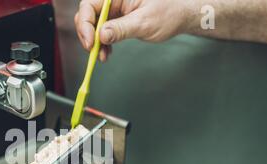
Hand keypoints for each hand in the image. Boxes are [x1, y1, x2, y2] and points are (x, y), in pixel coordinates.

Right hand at [75, 0, 193, 60]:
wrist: (181, 16)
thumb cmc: (169, 12)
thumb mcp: (144, 22)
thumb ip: (121, 28)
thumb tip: (101, 35)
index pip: (90, 5)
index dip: (85, 24)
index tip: (91, 42)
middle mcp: (113, 0)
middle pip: (88, 15)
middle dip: (87, 34)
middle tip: (92, 50)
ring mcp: (114, 10)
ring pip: (94, 25)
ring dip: (94, 42)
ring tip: (101, 56)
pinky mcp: (117, 21)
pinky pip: (103, 32)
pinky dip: (102, 44)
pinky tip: (106, 54)